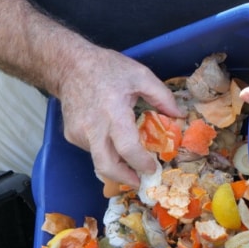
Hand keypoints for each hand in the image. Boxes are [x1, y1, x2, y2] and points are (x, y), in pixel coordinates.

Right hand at [56, 45, 182, 186]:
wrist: (69, 66)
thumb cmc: (106, 68)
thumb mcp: (140, 75)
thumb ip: (162, 96)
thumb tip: (179, 115)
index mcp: (113, 112)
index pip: (127, 148)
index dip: (140, 163)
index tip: (152, 168)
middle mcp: (93, 127)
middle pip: (106, 166)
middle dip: (123, 178)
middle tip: (138, 181)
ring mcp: (79, 133)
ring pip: (98, 159)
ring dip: (114, 162)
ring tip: (126, 157)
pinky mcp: (71, 135)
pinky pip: (90, 149)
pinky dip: (102, 148)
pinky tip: (107, 135)